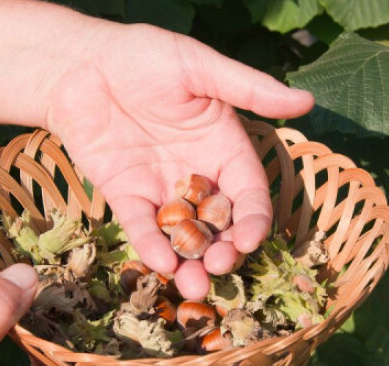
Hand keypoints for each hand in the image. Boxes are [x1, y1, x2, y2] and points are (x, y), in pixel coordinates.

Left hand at [46, 24, 313, 298]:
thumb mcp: (200, 67)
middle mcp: (197, 175)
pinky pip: (142, 228)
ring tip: (194, 287)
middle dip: (224, 250)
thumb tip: (307, 101)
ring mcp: (161, 189)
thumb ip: (248, 89)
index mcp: (225, 148)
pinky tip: (159, 263)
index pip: (249, 194)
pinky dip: (151, 247)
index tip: (252, 241)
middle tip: (221, 268)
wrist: (81, 64)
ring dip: (190, 263)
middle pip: (220, 224)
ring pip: (183, 235)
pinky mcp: (125, 196)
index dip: (254, 220)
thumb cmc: (145, 56)